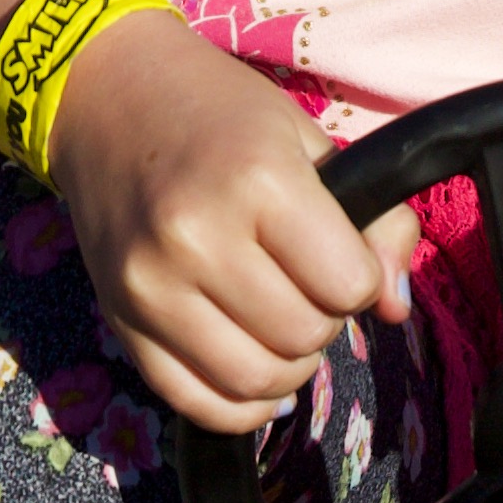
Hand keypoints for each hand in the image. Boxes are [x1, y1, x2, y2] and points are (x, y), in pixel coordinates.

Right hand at [43, 21, 417, 436]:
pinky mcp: (120, 322)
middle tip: (303, 284)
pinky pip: (198, 404)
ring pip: (256, 382)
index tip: (336, 252)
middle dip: (323, 319)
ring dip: (287, 364)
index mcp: (255, 180)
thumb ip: (374, 223)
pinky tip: (253, 369)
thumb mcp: (309, 141)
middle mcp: (195, 237)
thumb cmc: (220, 115)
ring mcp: (149, 287)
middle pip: (303, 337)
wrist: (106, 98)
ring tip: (277, 321)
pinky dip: (242, 404)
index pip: (348, 285)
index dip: (358, 277)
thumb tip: (396, 311)